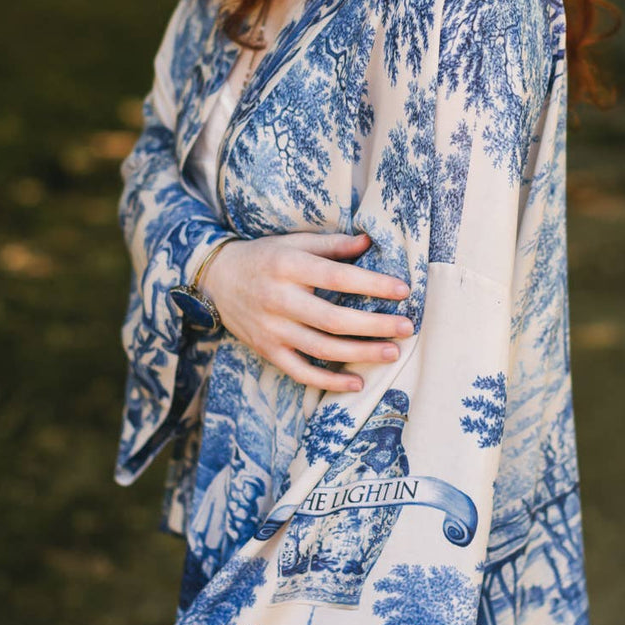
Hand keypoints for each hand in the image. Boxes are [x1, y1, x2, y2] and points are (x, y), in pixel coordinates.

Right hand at [199, 229, 413, 392]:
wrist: (217, 279)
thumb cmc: (265, 257)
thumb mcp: (294, 243)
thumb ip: (332, 244)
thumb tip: (370, 242)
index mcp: (288, 267)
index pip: (338, 278)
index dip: (372, 285)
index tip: (403, 290)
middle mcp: (279, 299)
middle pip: (334, 319)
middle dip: (375, 325)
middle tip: (407, 327)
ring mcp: (272, 329)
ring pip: (322, 348)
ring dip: (361, 353)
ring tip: (392, 352)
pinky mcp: (267, 350)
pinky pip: (301, 372)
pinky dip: (329, 381)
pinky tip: (357, 382)